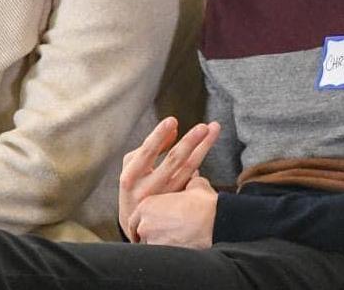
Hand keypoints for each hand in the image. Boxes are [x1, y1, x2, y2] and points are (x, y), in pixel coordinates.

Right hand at [119, 116, 219, 241]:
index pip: (147, 152)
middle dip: (189, 141)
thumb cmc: (133, 185)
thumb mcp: (133, 166)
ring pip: (188, 170)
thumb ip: (150, 148)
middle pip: (173, 161)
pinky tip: (205, 148)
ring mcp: (165, 199)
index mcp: (131, 177)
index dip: (159, 136)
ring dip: (202, 148)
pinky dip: (198, 162)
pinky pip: (192, 179)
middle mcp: (147, 190)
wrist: (134, 224)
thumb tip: (173, 129)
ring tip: (212, 131)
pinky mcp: (177, 205)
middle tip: (204, 126)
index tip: (172, 120)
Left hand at [128, 175, 217, 248]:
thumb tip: (192, 177)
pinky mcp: (162, 256)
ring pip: (149, 248)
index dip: (143, 224)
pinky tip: (176, 253)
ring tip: (171, 244)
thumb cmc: (204, 203)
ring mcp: (153, 241)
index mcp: (147, 205)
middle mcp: (145, 224)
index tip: (150, 227)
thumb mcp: (194, 185)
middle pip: (139, 235)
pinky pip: (158, 258)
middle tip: (161, 237)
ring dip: (156, 246)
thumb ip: (186, 181)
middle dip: (148, 237)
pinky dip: (165, 256)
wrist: (214, 222)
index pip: (135, 219)